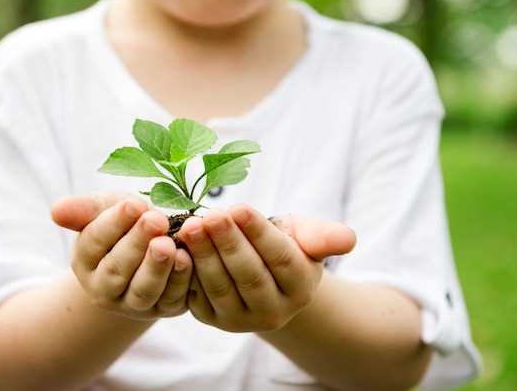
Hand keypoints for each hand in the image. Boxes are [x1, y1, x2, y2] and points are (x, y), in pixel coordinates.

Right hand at [51, 192, 193, 319]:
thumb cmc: (127, 221)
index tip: (133, 204)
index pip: (94, 242)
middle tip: (155, 220)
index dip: (114, 223)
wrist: (154, 243)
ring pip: (143, 290)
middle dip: (137, 243)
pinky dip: (180, 279)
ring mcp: (134, 303)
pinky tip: (187, 257)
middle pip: (117, 269)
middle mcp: (105, 288)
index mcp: (85, 261)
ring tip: (168, 244)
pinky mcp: (165, 308)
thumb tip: (56, 211)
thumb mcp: (107, 209)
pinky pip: (172, 298)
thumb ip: (85, 209)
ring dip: (157, 267)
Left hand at [177, 204, 354, 332]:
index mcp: (301, 287)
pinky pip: (198, 297)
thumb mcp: (304, 235)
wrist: (262, 273)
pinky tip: (177, 247)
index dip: (258, 234)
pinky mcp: (213, 319)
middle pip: (249, 275)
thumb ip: (323, 236)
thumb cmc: (285, 245)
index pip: (280, 259)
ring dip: (204, 256)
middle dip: (228, 243)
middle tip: (209, 215)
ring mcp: (241, 320)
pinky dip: (187, 271)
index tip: (238, 208)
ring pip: (221, 287)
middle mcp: (274, 311)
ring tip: (191, 226)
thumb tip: (348, 239)